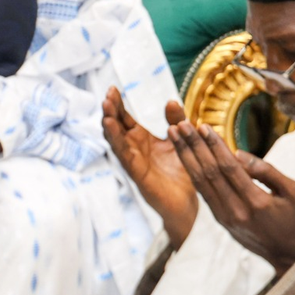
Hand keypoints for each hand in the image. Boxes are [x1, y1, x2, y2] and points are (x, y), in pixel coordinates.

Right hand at [102, 87, 196, 245]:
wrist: (189, 204)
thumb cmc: (183, 175)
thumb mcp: (180, 141)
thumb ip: (176, 122)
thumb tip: (170, 101)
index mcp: (142, 141)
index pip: (124, 119)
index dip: (118, 105)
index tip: (112, 89)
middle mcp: (134, 150)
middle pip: (116, 127)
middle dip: (110, 111)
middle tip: (108, 94)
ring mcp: (134, 162)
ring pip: (115, 141)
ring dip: (109, 124)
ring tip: (105, 107)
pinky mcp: (138, 174)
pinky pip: (124, 155)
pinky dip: (117, 141)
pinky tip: (111, 126)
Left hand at [170, 119, 294, 275]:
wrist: (289, 255)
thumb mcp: (292, 192)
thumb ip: (266, 171)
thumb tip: (238, 153)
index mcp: (256, 202)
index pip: (229, 168)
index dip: (214, 146)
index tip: (202, 126)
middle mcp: (236, 210)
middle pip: (209, 173)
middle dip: (193, 146)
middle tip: (180, 125)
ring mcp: (225, 217)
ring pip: (200, 182)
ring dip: (186, 157)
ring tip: (174, 136)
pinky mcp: (220, 220)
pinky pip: (203, 193)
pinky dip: (193, 172)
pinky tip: (184, 156)